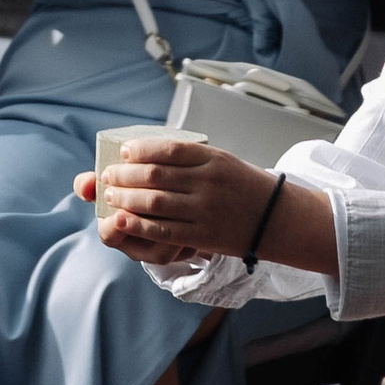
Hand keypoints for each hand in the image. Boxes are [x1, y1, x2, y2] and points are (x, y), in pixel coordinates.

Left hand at [74, 137, 282, 263]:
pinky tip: (122, 220)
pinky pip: (163, 230)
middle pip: (155, 175)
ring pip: (154, 202)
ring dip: (125, 198)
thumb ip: (190, 159)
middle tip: (108, 176)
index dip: (140, 150)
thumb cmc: (244, 187)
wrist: (276, 219)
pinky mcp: (203, 235)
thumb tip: (147, 155)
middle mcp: (208, 182)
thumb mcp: (223, 162)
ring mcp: (205, 210)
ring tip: (110, 196)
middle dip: (124, 175)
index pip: (168, 149)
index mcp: (213, 158)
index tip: (123, 153)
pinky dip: (138, 225)